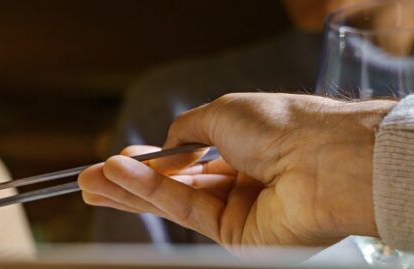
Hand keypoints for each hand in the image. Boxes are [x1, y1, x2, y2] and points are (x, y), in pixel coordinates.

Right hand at [79, 93, 395, 256]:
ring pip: (172, 201)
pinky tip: (120, 176)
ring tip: (90, 183)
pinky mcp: (234, 237)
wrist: (324, 158)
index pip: (190, 160)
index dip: (153, 160)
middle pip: (174, 186)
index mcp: (248, 150)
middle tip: (89, 180)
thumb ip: (189, 129)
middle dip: (128, 182)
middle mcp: (243, 184)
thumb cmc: (286, 126)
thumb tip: (167, 140)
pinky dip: (150, 191)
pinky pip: (184, 210)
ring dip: (128, 189)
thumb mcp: (224, 112)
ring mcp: (238, 213)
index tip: (118, 159)